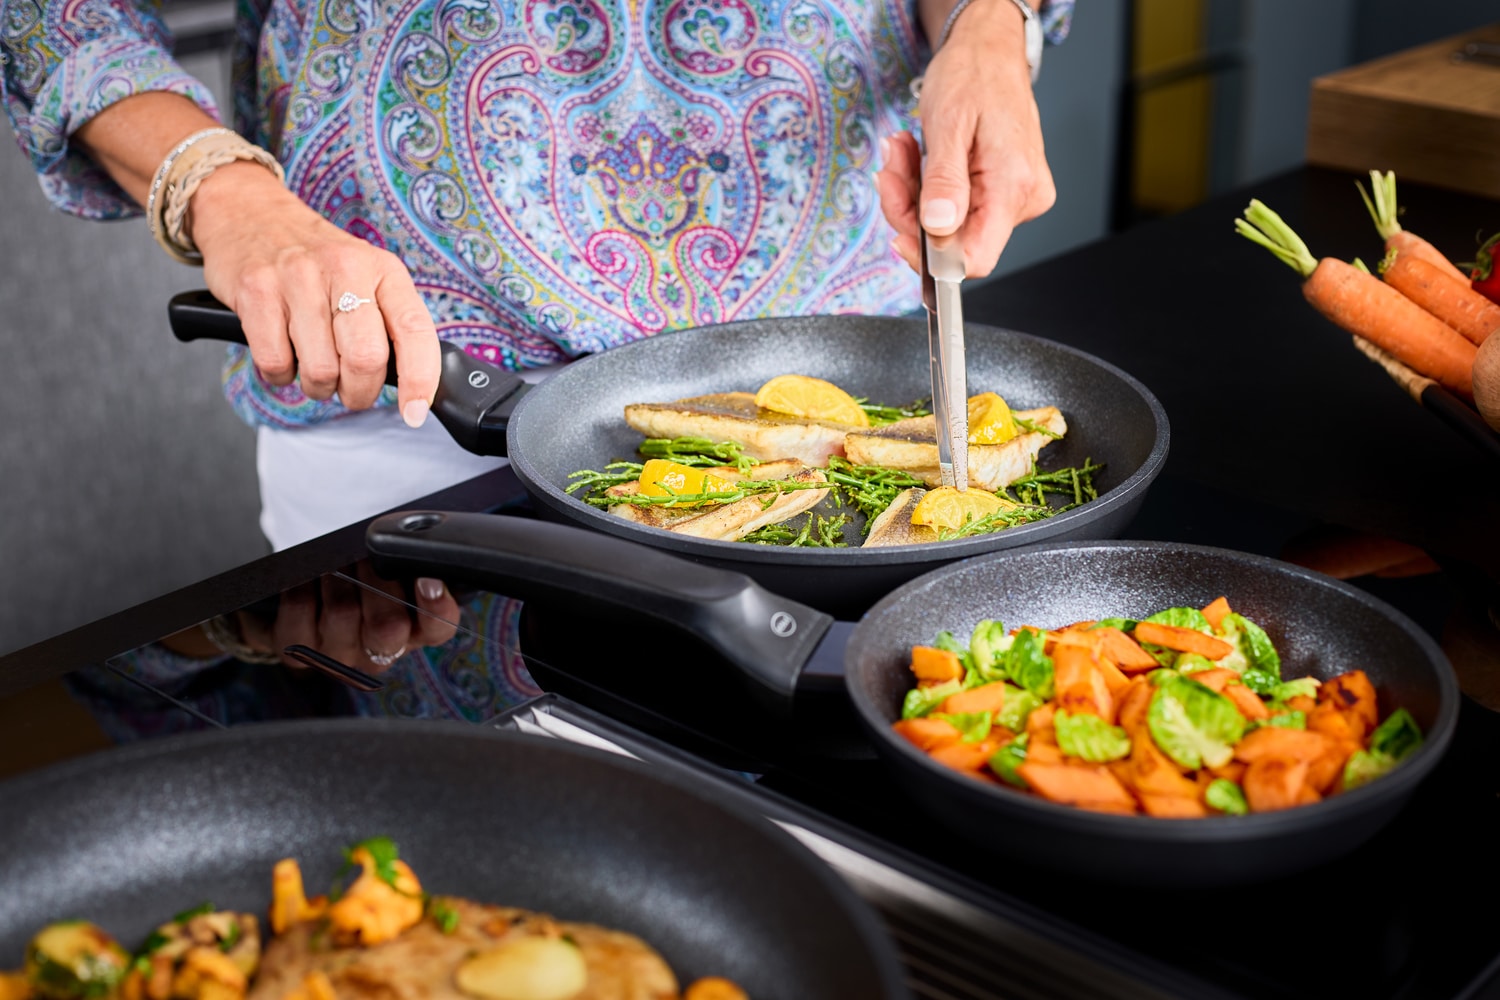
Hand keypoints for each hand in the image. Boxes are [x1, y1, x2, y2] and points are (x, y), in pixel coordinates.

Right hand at [189, 162, 441, 424]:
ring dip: (318, 387)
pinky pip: (275, 362)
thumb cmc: (317, 261)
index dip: (420, 381)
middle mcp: (345, 268)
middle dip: (359, 393)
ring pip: (320, 369)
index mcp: (384, 270)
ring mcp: (298, 277)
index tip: (413, 413)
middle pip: (365, 359)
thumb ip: (390, 322)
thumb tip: (412, 384)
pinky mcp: (256, 289)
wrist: (251, 210)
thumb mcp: (367, 276)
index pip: (415, 331)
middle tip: (351, 391)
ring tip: (314, 367)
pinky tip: (283, 353)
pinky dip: (280, 374)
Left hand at [238, 563, 461, 673]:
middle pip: (388, 627)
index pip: (438, 629)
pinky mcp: (298, 651)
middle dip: (376, 579)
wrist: (306, 602)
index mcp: (413, 633)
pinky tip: (306, 576)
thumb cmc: (359, 579)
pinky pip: (301, 609)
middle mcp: (378, 652)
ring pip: (342, 611)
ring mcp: (337, 655)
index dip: (436, 606)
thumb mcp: (392, 573)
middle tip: (367, 554)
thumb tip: (414, 539)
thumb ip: (409, 563)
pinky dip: (302, 582)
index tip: (427, 577)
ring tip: (334, 562)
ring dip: (337, 575)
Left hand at [875, 0, 1055, 277]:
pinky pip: (953, 206)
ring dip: (913, 191)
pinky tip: (916, 155)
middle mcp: (1022, 199)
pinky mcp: (999, 192)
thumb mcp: (948, 124)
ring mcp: (1012, 197)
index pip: (976, 259)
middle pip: (954, 240)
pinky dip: (926, 185)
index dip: (933, 258)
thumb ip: (944, 181)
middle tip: (891, 167)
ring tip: (902, 150)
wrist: (988, 51)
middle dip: (911, 208)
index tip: (899, 235)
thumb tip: (938, 227)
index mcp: (1013, 186)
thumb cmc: (974, 75)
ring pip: (948, 224)